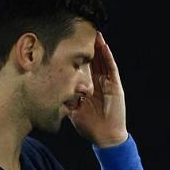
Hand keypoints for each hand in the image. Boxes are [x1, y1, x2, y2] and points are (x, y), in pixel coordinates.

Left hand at [68, 32, 128, 146]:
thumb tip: (53, 89)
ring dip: (99, 47)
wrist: (105, 137)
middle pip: (94, 61)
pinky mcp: (115, 86)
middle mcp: (99, 83)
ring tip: (94, 33)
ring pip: (103, 61)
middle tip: (83, 31)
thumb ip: (65, 99)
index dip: (78, 56)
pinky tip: (104, 46)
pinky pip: (111, 68)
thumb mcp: (72, 110)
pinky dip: (108, 57)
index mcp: (89, 87)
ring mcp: (108, 83)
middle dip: (89, 47)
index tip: (69, 44)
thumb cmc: (89, 126)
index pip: (83, 68)